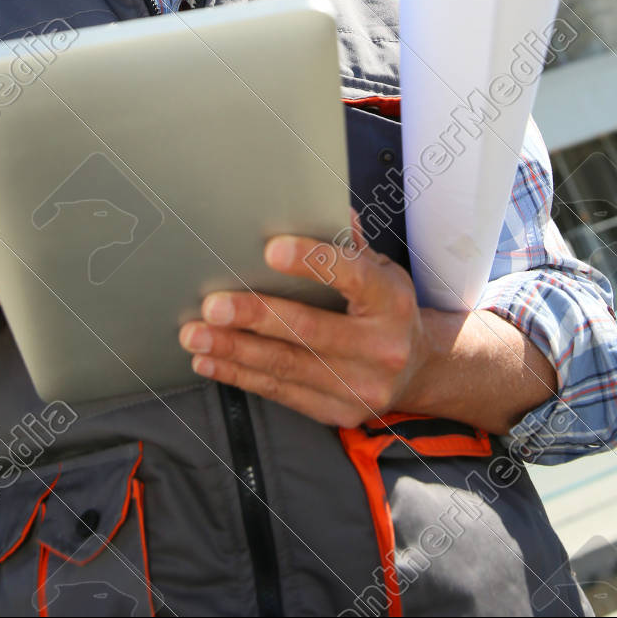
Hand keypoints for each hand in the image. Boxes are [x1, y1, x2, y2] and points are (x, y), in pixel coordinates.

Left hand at [178, 213, 428, 427]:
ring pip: (287, 366)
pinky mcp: (338, 412)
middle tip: (213, 304)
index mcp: (391, 301)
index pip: (352, 276)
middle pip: (309, 330)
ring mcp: (360, 387)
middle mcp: (381, 348)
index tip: (271, 249)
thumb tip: (321, 205)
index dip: (312, 261)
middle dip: (255, 317)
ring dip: (234, 351)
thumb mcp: (381, 270)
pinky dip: (240, 377)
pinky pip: (281, 394)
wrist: (419, 370)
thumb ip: (348, 244)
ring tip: (196, 335)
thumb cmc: (386, 309)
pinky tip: (210, 362)